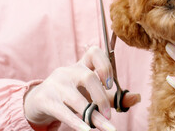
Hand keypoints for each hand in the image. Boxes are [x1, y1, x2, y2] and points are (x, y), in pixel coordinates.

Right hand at [24, 46, 140, 130]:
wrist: (37, 103)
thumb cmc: (70, 96)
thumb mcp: (91, 95)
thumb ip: (113, 97)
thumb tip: (137, 97)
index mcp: (81, 66)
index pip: (94, 52)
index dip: (105, 65)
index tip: (111, 84)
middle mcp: (68, 71)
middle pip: (88, 77)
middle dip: (102, 98)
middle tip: (109, 115)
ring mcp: (55, 84)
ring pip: (76, 97)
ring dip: (92, 114)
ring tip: (105, 127)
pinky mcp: (45, 99)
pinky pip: (62, 110)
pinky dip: (75, 121)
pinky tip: (86, 130)